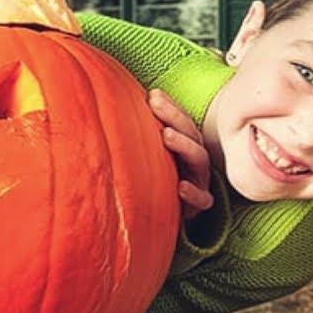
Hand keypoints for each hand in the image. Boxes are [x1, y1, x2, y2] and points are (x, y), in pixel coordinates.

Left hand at [149, 89, 213, 220]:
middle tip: (155, 105)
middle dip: (174, 117)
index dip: (170, 107)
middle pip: (191, 134)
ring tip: (166, 135)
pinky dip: (194, 193)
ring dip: (184, 146)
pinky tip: (180, 187)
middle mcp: (195, 160)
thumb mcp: (149, 157)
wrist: (165, 218)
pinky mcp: (199, 206)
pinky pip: (202, 200)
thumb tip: (109, 102)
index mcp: (186, 146)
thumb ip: (138, 135)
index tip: (153, 94)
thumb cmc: (156, 181)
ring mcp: (200, 181)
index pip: (182, 121)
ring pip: (199, 160)